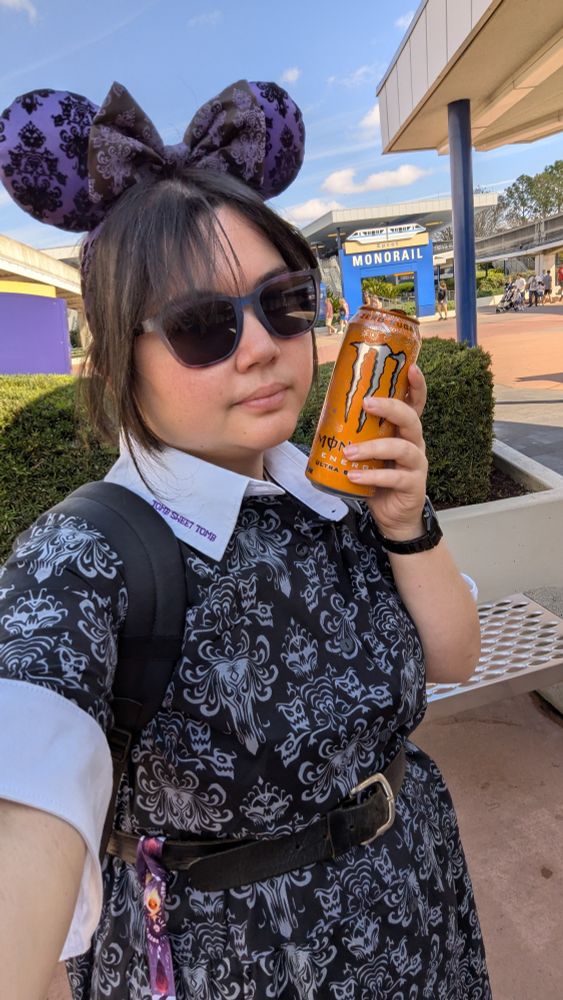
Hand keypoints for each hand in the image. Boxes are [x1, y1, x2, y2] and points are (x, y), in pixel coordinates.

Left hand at [343, 364, 427, 538]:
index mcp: (404, 430)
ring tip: (349, 453)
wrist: (392, 515)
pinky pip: (394, 477)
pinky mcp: (413, 485)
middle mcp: (414, 442)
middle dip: (390, 407)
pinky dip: (372, 476)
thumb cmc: (378, 476)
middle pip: (411, 418)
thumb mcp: (369, 451)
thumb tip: (326, 414)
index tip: (411, 367)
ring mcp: (416, 464)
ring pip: (402, 448)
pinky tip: (354, 477)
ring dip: (373, 447)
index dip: (416, 385)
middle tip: (366, 403)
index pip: (415, 402)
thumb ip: (357, 434)